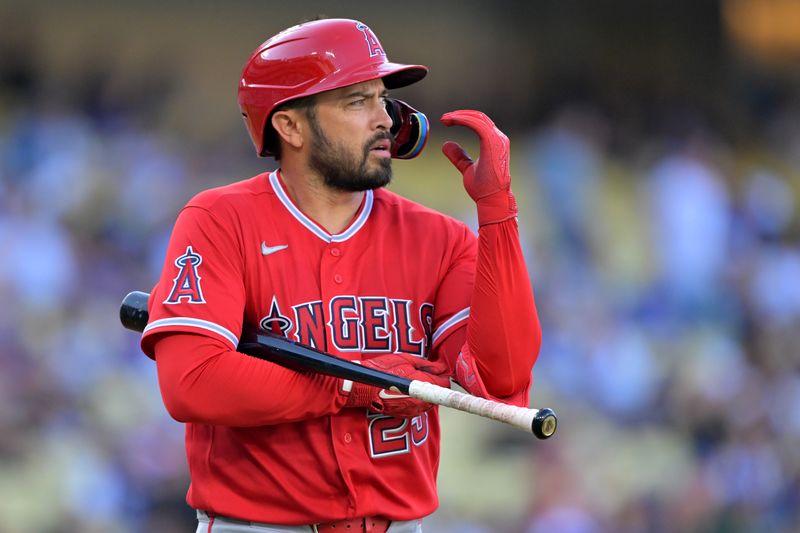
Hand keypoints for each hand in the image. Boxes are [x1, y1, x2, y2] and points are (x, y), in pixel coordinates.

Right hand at [343, 353, 449, 417]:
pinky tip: (406, 392)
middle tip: (421, 375)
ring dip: (425, 393)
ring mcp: (415, 409)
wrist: (364, 388)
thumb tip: (441, 367)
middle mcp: (421, 399)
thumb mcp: (405, 360)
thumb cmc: (383, 370)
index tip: (437, 371)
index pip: (444, 383)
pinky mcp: (407, 414)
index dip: (441, 376)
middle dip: (433, 384)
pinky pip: (419, 407)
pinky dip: (417, 400)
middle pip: (437, 393)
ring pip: (429, 401)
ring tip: (412, 383)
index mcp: (423, 383)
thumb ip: (426, 364)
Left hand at [440, 110, 517, 224]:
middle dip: (460, 115)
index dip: (463, 119)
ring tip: (445, 119)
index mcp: (495, 143)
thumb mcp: (467, 168)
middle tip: (443, 118)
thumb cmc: (483, 188)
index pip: (480, 123)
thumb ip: (459, 157)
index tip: (447, 121)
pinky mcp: (493, 143)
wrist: (492, 200)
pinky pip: (477, 124)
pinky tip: (452, 121)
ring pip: (478, 118)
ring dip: (460, 116)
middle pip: (479, 117)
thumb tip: (446, 144)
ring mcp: (498, 140)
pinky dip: (464, 120)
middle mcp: (499, 139)